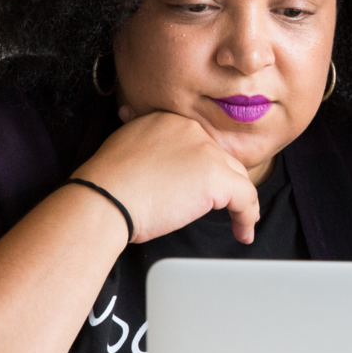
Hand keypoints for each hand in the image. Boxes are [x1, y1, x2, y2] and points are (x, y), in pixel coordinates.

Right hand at [70, 106, 259, 243]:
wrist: (104, 199)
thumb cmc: (107, 185)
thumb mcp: (126, 150)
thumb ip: (148, 148)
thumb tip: (158, 161)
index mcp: (169, 120)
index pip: (200, 145)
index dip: (204, 169)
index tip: (201, 187)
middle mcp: (191, 129)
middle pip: (221, 159)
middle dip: (223, 184)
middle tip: (222, 206)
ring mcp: (206, 152)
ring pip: (236, 176)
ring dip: (238, 201)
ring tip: (238, 222)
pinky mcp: (216, 177)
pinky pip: (245, 197)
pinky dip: (247, 216)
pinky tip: (243, 232)